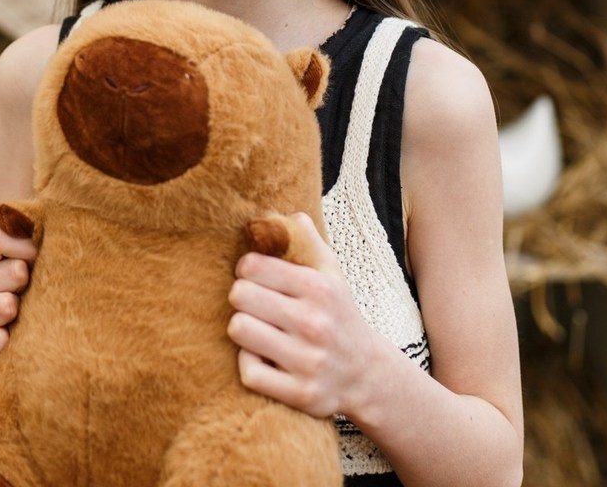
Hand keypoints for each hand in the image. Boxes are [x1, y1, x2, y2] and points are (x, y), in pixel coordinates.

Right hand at [0, 223, 37, 371]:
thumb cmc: (6, 290)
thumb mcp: (6, 260)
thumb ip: (17, 237)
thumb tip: (37, 218)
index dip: (25, 245)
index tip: (35, 255)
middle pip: (12, 271)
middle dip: (26, 281)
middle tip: (24, 290)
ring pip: (5, 306)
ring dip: (18, 310)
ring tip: (15, 313)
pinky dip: (2, 343)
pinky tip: (5, 339)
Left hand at [228, 213, 383, 419]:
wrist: (366, 372)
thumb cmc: (338, 314)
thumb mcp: (331, 273)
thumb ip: (307, 240)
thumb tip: (287, 213)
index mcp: (318, 288)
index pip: (253, 265)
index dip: (246, 268)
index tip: (253, 276)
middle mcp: (314, 323)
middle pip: (240, 295)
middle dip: (242, 297)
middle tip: (253, 303)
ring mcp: (307, 361)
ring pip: (239, 330)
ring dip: (243, 329)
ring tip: (256, 328)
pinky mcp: (299, 393)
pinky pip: (248, 371)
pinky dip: (249, 363)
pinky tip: (262, 357)